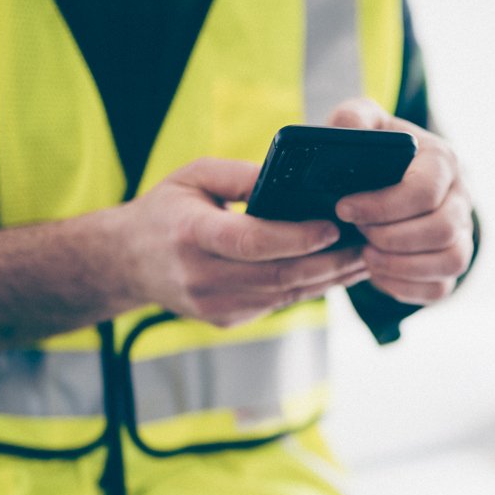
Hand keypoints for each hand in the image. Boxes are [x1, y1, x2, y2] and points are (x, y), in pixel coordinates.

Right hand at [122, 157, 369, 325]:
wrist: (127, 262)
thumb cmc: (166, 210)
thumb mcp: (194, 176)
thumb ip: (241, 175)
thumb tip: (291, 179)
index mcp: (190, 234)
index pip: (252, 241)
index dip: (297, 238)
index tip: (334, 226)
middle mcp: (201, 276)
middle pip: (279, 275)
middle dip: (330, 263)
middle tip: (366, 245)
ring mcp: (214, 305)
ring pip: (285, 295)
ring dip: (328, 279)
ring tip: (362, 258)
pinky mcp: (227, 319)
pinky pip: (277, 304)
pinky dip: (309, 288)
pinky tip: (333, 272)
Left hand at [327, 99, 474, 304]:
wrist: (390, 180)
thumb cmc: (375, 152)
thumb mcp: (362, 125)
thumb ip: (354, 119)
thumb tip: (349, 129)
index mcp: (442, 160)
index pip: (424, 191)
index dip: (382, 206)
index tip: (344, 209)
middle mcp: (461, 197)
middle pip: (442, 229)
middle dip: (391, 237)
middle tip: (358, 232)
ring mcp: (462, 233)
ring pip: (451, 262)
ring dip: (401, 265)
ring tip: (367, 254)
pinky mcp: (451, 263)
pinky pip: (441, 288)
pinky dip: (406, 286)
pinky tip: (378, 271)